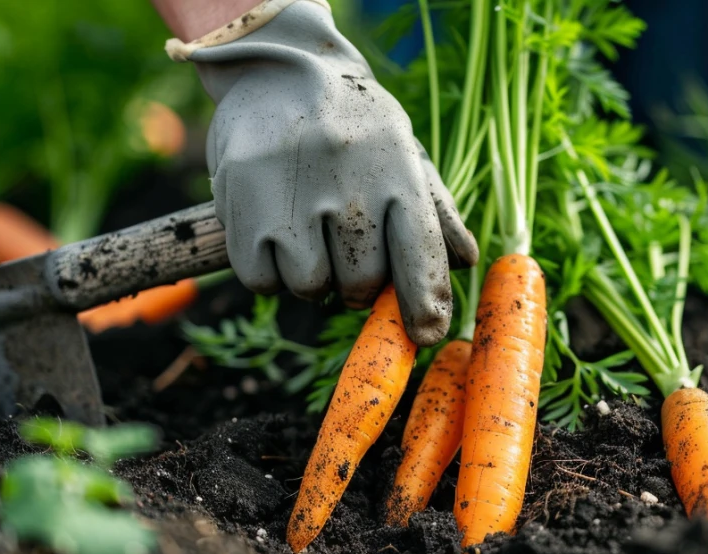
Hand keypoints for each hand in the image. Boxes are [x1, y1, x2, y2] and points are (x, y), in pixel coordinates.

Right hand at [187, 1, 477, 345]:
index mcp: (396, 168)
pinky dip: (269, 273)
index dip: (425, 302)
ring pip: (310, 286)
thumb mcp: (402, 151)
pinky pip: (261, 279)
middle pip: (362, 282)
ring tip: (309, 236)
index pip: (420, 252)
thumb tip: (466, 262)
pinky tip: (276, 237)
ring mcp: (292, 192)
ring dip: (311, 277)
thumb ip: (434, 209)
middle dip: (357, 284)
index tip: (425, 333)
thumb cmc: (351, 121)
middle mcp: (348, 181)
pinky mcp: (241, 202)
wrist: (277, 66)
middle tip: (346, 251)